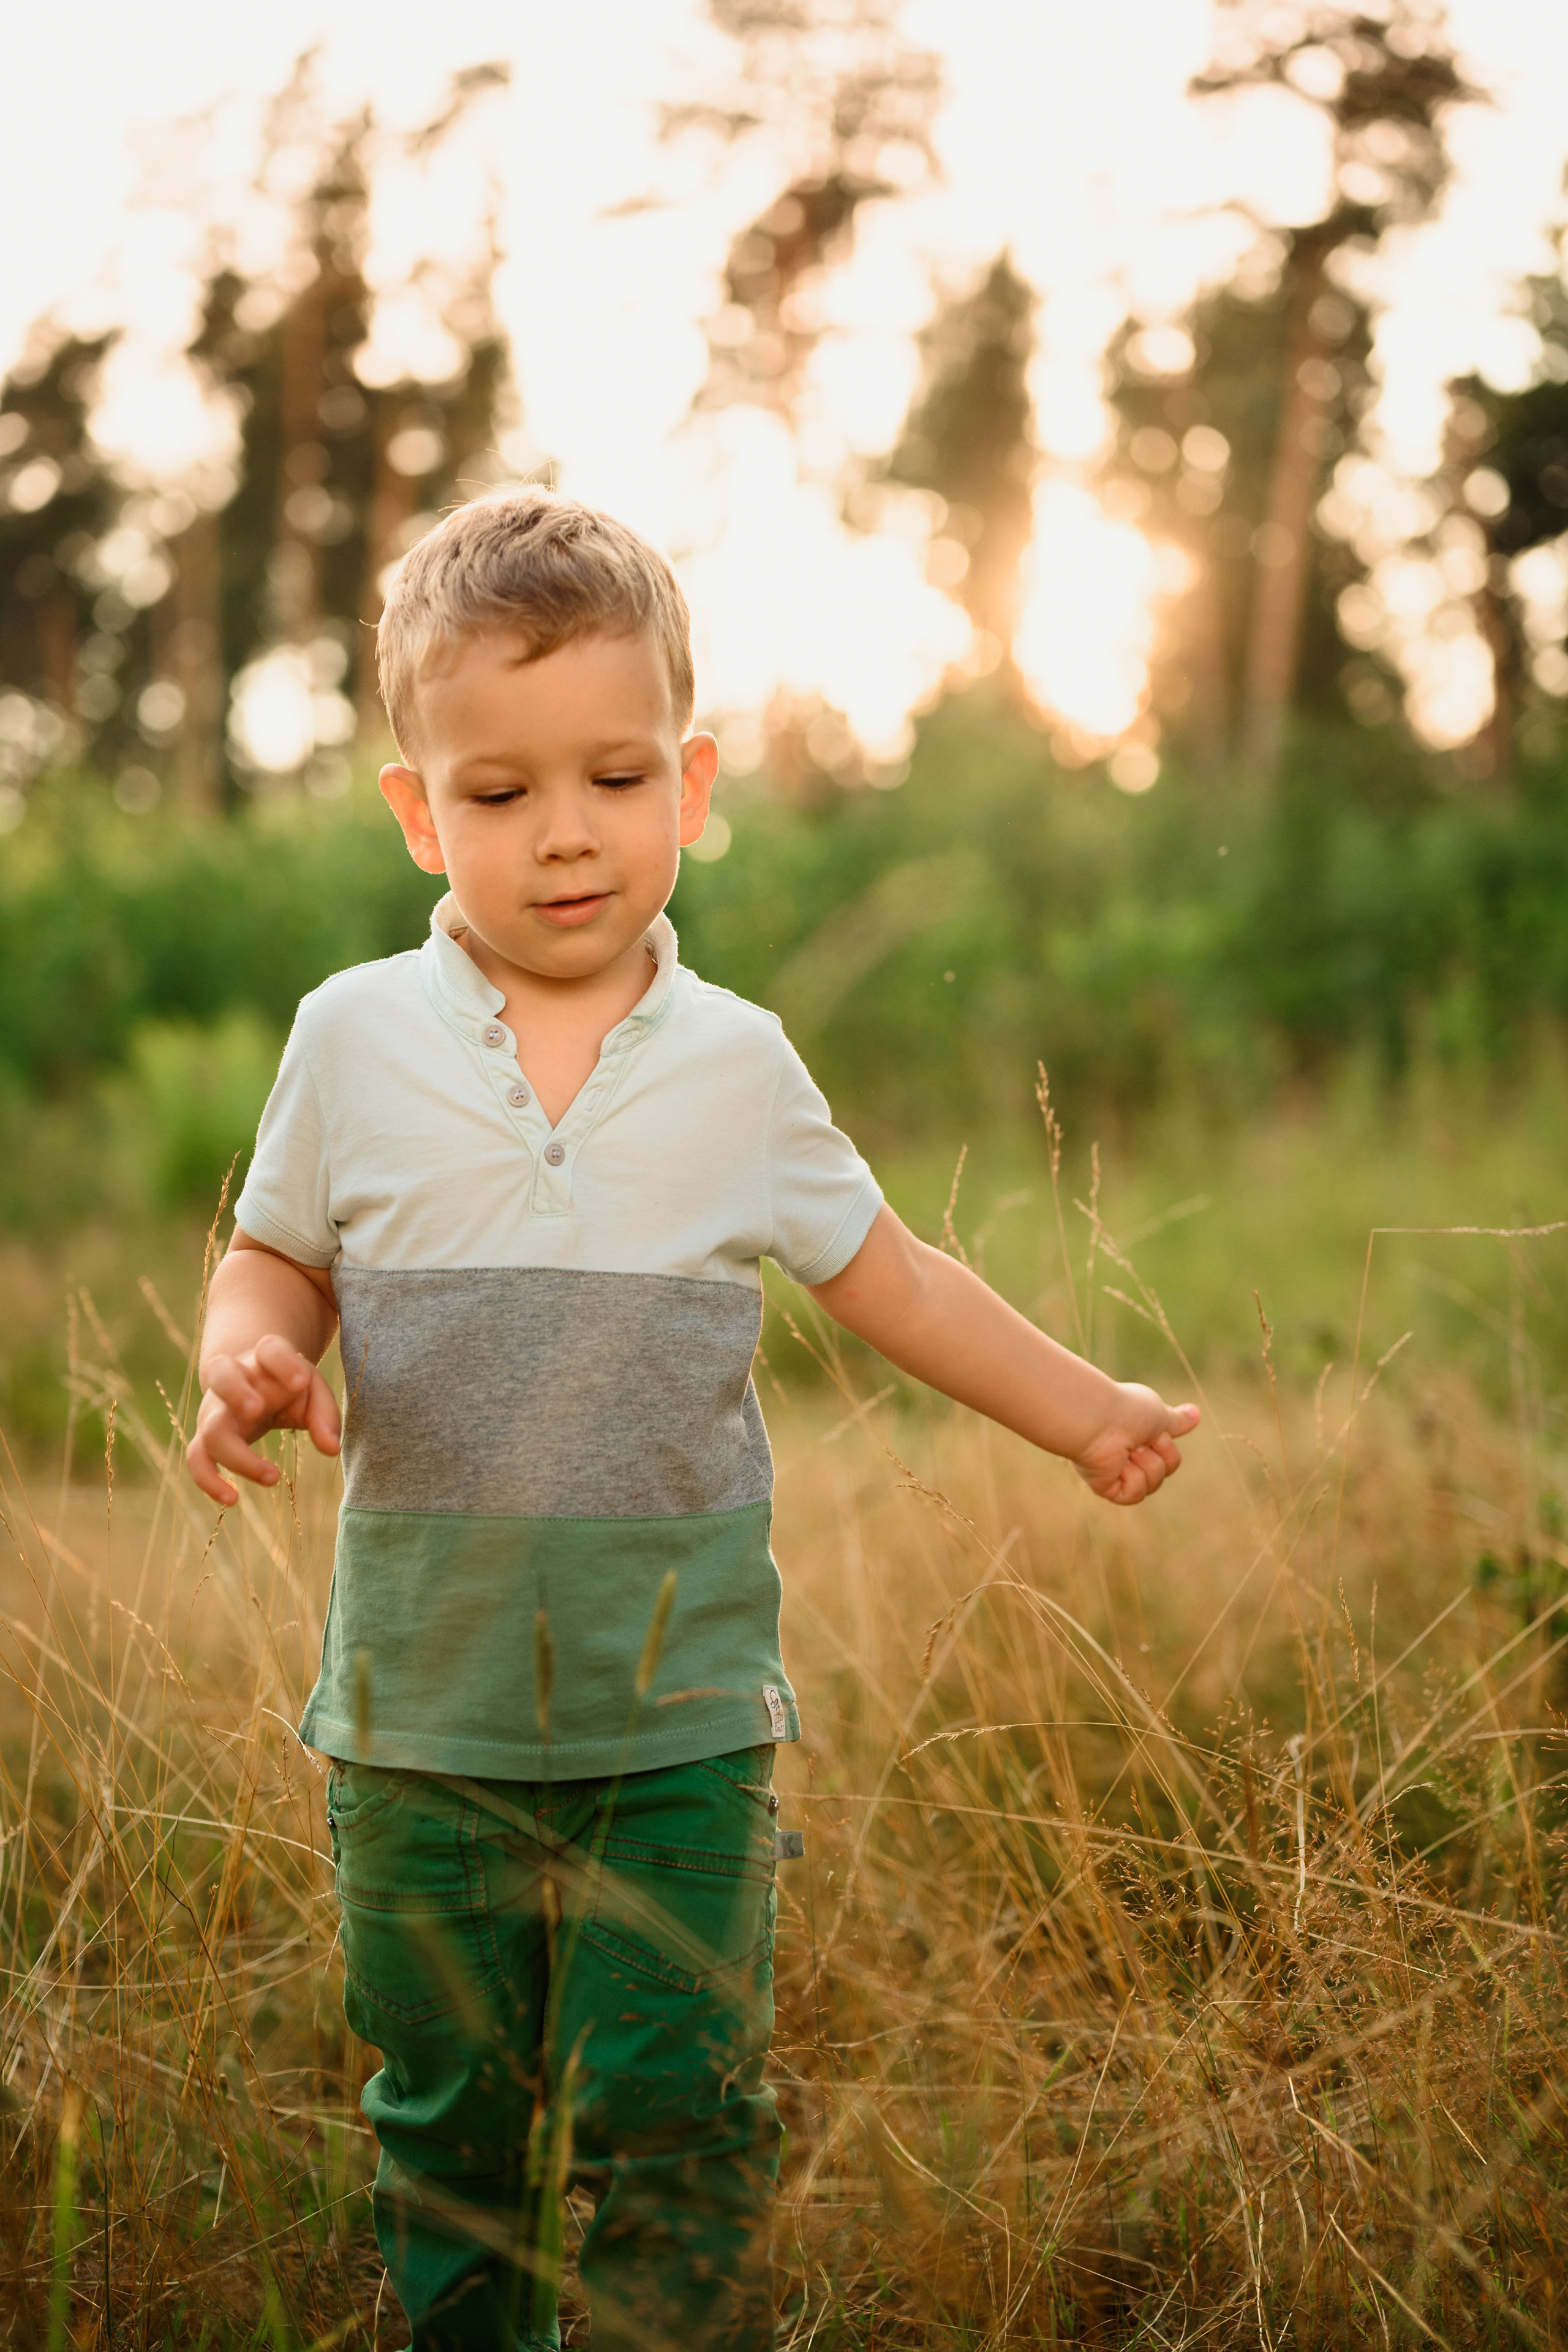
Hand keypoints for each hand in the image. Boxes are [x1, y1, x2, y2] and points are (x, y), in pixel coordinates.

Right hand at [187, 1333, 341, 1506]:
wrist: (251, 1382)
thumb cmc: (287, 1386)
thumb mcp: (312, 1391)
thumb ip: (325, 1416)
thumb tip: (331, 1449)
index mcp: (264, 1359)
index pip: (270, 1349)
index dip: (283, 1362)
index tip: (301, 1380)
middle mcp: (233, 1379)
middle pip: (223, 1376)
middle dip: (237, 1392)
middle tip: (258, 1411)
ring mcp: (215, 1408)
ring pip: (210, 1426)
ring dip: (235, 1453)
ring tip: (272, 1476)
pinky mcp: (207, 1436)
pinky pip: (196, 1458)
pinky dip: (208, 1480)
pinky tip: (232, 1500)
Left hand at [1071, 1383, 1199, 1506]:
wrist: (1098, 1421)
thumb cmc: (1126, 1411)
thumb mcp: (1159, 1413)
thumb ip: (1176, 1421)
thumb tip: (1196, 1414)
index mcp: (1140, 1435)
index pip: (1168, 1452)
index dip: (1167, 1444)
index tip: (1158, 1432)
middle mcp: (1129, 1454)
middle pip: (1167, 1470)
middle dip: (1162, 1455)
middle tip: (1141, 1441)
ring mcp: (1118, 1471)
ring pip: (1154, 1484)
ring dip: (1147, 1465)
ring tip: (1128, 1450)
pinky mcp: (1108, 1487)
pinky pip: (1135, 1495)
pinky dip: (1132, 1479)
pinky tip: (1119, 1465)